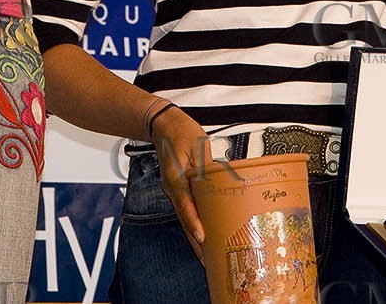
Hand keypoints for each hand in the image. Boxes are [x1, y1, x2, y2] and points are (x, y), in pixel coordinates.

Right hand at [149, 103, 215, 257]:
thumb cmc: (181, 132)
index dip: (194, 223)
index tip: (202, 238)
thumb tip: (220, 183)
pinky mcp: (179, 188)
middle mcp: (173, 188)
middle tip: (206, 260)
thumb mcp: (197, 146)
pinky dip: (193, 223)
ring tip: (205, 255)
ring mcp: (174, 189)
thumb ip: (206, 167)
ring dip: (194, 235)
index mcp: (176, 178)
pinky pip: (186, 209)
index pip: (185, 206)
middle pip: (184, 219)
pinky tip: (203, 232)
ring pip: (185, 217)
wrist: (165, 125)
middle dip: (195, 241)